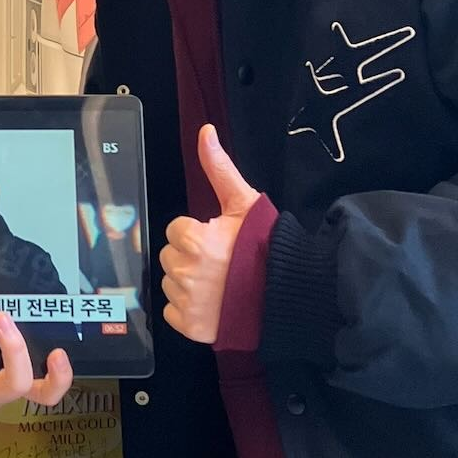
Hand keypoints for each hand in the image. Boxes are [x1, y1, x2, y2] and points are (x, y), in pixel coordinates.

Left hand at [161, 125, 260, 343]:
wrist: (287, 294)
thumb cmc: (266, 247)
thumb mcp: (245, 203)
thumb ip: (218, 169)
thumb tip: (204, 131)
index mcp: (196, 240)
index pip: (176, 230)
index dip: (196, 233)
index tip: (218, 241)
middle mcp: (187, 272)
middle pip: (170, 256)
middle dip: (189, 256)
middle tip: (219, 263)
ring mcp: (187, 301)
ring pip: (170, 283)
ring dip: (187, 282)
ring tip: (219, 283)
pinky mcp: (190, 325)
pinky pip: (172, 311)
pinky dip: (187, 309)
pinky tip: (212, 303)